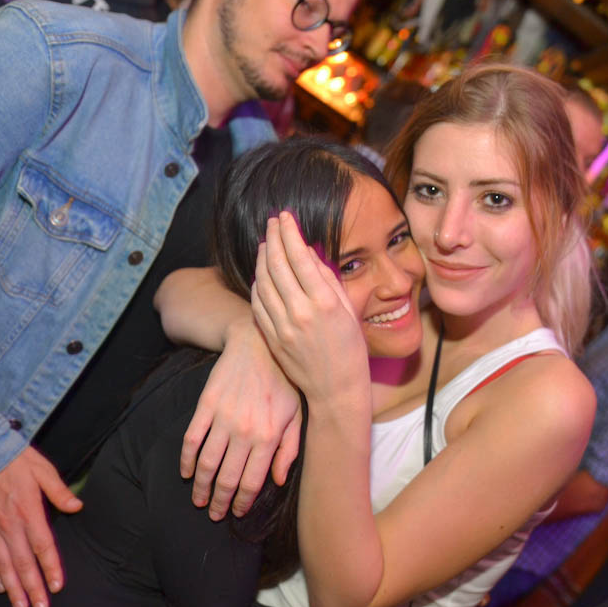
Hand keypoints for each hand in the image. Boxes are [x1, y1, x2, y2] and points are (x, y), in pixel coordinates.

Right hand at [0, 446, 81, 606]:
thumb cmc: (16, 461)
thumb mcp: (43, 470)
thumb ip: (59, 492)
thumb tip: (77, 507)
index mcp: (28, 512)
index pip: (43, 546)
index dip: (51, 568)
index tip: (57, 586)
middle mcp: (9, 525)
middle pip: (23, 563)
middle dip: (33, 588)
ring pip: (4, 565)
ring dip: (13, 588)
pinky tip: (1, 587)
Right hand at [181, 319, 302, 519]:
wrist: (258, 344)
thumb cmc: (285, 381)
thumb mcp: (297, 414)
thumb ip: (289, 450)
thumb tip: (278, 481)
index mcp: (269, 436)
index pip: (252, 481)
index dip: (242, 503)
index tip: (238, 513)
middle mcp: (244, 431)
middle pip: (227, 478)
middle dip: (220, 502)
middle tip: (215, 514)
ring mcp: (222, 418)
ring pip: (206, 463)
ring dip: (200, 487)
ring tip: (198, 500)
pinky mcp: (205, 405)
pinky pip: (191, 439)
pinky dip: (186, 460)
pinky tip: (185, 473)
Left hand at [251, 212, 368, 403]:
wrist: (336, 390)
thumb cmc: (350, 349)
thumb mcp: (349, 310)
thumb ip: (328, 279)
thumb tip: (308, 253)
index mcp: (325, 303)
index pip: (299, 257)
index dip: (289, 233)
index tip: (285, 216)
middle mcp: (301, 312)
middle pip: (277, 264)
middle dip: (273, 237)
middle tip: (272, 222)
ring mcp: (283, 327)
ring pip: (263, 282)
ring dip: (262, 258)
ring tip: (266, 243)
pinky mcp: (272, 338)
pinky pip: (257, 304)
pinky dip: (257, 284)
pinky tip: (261, 273)